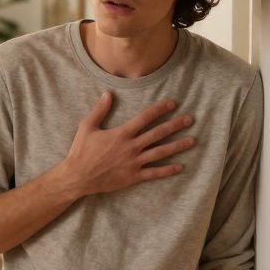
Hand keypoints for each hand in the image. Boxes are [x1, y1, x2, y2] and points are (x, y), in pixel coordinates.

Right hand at [56, 92, 195, 198]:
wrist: (78, 177)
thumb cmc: (81, 151)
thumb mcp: (87, 127)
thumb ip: (99, 110)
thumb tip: (108, 93)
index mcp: (122, 133)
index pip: (145, 117)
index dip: (160, 109)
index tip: (173, 103)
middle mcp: (131, 147)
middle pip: (158, 133)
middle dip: (175, 125)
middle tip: (190, 119)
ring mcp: (134, 162)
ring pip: (161, 152)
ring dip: (177, 146)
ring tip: (192, 140)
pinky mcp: (133, 177)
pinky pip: (154, 173)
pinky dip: (168, 170)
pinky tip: (180, 166)